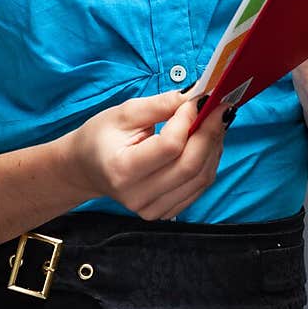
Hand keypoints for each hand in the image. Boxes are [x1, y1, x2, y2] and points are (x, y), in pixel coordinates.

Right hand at [69, 88, 227, 220]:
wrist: (87, 168)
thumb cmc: (102, 136)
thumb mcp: (125, 112)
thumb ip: (161, 104)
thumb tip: (196, 96)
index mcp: (122, 169)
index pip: (170, 146)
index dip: (188, 120)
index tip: (197, 99)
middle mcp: (138, 196)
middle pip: (191, 165)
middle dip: (211, 132)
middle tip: (220, 107)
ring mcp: (153, 209)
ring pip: (201, 178)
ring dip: (214, 146)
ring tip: (214, 121)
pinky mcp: (166, 211)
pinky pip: (199, 186)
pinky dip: (209, 161)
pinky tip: (207, 141)